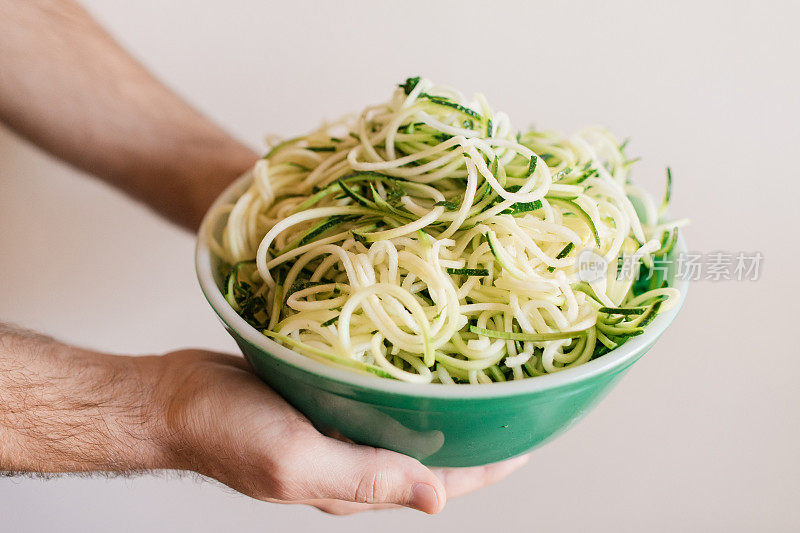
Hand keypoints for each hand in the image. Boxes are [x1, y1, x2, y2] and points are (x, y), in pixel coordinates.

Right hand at [153, 350, 528, 514]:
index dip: (487, 466)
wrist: (173, 397)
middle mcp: (353, 455)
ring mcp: (336, 424)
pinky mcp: (319, 393)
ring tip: (475, 372)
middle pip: (428, 451)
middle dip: (472, 432)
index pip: (439, 483)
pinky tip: (413, 353)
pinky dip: (399, 377)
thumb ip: (365, 480)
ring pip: (402, 418)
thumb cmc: (227, 432)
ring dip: (438, 402)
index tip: (528, 439)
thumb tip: (438, 501)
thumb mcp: (298, 462)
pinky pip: (371, 389)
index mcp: (355, 483)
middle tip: (511, 395)